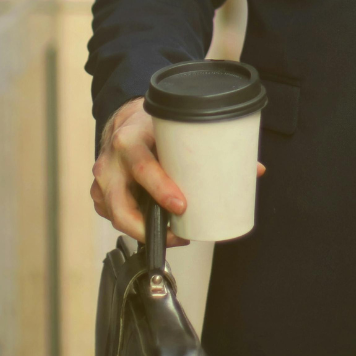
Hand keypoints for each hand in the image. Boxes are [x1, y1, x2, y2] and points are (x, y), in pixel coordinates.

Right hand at [90, 97, 266, 245]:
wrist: (124, 119)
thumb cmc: (151, 125)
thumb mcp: (176, 127)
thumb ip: (213, 147)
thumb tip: (255, 170)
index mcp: (130, 140)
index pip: (142, 167)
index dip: (161, 189)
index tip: (182, 205)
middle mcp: (111, 162)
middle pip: (121, 206)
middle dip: (148, 226)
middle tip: (179, 233)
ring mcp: (102, 181)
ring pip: (116, 217)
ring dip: (144, 232)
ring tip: (175, 235)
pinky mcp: (100, 194)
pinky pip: (112, 218)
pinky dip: (133, 228)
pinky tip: (154, 229)